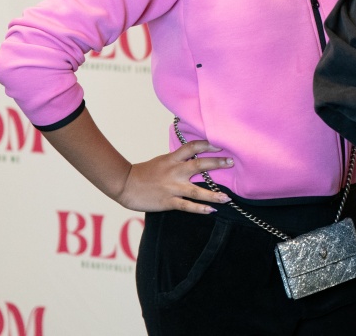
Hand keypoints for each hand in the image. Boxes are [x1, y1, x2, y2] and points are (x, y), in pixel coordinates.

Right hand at [114, 140, 233, 213]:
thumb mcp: (163, 160)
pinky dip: (200, 208)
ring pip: (197, 191)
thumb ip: (178, 158)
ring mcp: (172, 187)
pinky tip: (211, 210)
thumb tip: (195, 154)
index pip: (192, 147)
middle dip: (217, 164)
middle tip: (231, 162)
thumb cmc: (144, 172)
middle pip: (199, 165)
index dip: (207, 144)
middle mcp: (174, 171)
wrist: (125, 185)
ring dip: (214, 194)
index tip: (221, 144)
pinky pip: (187, 206)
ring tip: (228, 198)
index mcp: (172, 159)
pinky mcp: (168, 202)